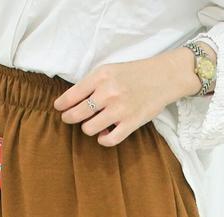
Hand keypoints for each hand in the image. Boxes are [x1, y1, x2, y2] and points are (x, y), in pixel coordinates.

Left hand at [52, 46, 205, 146]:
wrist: (164, 77)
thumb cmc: (135, 73)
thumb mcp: (111, 69)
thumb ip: (93, 83)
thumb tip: (72, 101)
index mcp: (101, 76)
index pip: (72, 95)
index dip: (61, 104)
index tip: (59, 108)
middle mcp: (108, 93)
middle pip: (76, 114)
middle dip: (69, 118)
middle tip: (69, 118)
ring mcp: (119, 110)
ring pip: (89, 129)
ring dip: (88, 128)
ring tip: (93, 124)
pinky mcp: (131, 123)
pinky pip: (109, 140)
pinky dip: (103, 139)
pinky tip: (104, 134)